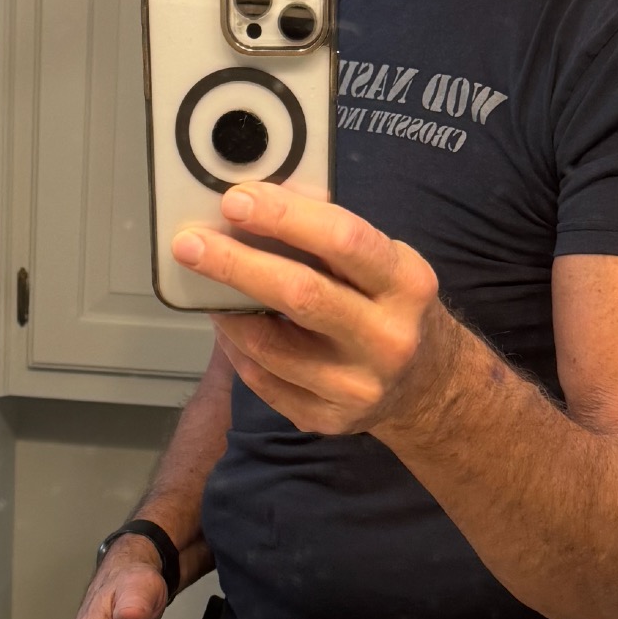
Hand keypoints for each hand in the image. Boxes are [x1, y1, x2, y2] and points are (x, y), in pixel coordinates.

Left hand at [171, 183, 456, 438]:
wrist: (428, 385)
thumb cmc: (391, 305)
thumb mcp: (385, 262)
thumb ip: (330, 234)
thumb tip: (258, 201)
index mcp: (406, 283)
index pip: (343, 240)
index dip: (284, 216)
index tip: (236, 200)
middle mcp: (388, 338)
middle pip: (300, 295)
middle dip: (236, 264)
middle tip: (190, 243)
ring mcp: (358, 386)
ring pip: (270, 346)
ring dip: (227, 312)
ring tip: (206, 285)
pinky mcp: (329, 418)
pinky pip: (263, 380)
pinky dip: (238, 349)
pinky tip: (230, 326)